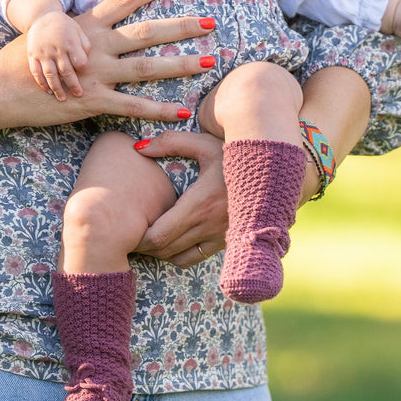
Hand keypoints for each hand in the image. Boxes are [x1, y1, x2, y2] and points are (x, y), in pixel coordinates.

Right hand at [0, 0, 215, 128]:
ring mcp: (95, 73)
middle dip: (182, 26)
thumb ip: (79, 31)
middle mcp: (95, 45)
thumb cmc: (23, 61)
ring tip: (207, 61)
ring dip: (180, 65)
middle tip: (211, 22)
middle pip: (147, 32)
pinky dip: (158, 110)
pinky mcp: (92, 101)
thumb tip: (99, 27)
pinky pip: (132, 106)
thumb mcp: (52, 35)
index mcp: (86, 24)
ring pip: (147, 68)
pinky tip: (181, 111)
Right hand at [26, 11, 89, 99]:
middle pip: (66, 71)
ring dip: (57, 88)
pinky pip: (36, 71)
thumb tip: (86, 64)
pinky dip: (41, 82)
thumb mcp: (78, 30)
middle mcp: (56, 48)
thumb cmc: (65, 26)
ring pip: (50, 74)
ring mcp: (43, 53)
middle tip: (78, 95)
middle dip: (73, 85)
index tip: (82, 72)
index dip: (82, 67)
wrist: (41, 17)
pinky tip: (48, 91)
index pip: (79, 61)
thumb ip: (85, 46)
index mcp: (70, 42)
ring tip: (62, 98)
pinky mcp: (32, 55)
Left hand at [133, 131, 226, 267]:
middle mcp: (210, 226)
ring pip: (178, 258)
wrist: (275, 172)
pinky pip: (195, 258)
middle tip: (127, 234)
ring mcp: (220, 237)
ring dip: (159, 252)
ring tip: (144, 237)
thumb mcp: (204, 143)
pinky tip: (169, 240)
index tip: (125, 228)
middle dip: (143, 246)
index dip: (138, 238)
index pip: (159, 236)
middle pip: (165, 249)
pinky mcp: (227, 242)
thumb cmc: (236, 154)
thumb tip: (138, 147)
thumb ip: (170, 142)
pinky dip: (177, 255)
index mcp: (200, 204)